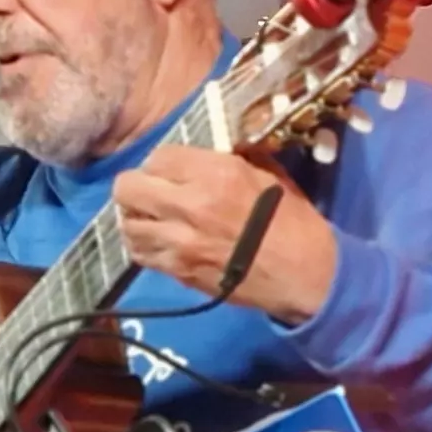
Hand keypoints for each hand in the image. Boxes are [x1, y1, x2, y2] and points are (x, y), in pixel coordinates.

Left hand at [111, 143, 337, 322]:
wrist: (305, 276)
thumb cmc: (293, 222)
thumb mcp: (267, 175)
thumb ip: (228, 160)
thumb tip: (205, 155)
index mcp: (216, 174)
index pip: (158, 157)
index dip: (161, 163)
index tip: (171, 171)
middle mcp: (190, 205)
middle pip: (127, 187)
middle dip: (136, 186)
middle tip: (152, 192)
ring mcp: (180, 242)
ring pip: (126, 224)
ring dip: (136, 218)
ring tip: (153, 219)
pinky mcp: (178, 272)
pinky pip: (140, 254)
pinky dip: (144, 246)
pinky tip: (159, 242)